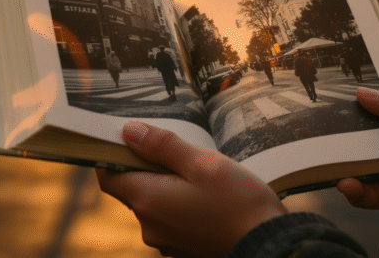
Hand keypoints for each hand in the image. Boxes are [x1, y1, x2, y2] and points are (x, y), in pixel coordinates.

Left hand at [96, 121, 287, 257]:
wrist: (270, 245)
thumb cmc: (239, 203)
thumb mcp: (202, 163)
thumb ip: (161, 146)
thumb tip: (128, 131)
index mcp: (148, 200)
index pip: (109, 175)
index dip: (112, 154)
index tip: (129, 137)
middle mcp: (149, 225)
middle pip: (132, 187)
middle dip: (148, 166)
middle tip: (179, 150)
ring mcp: (166, 240)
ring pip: (154, 202)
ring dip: (167, 184)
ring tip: (200, 173)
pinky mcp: (182, 247)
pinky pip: (170, 218)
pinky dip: (179, 202)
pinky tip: (207, 195)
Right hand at [337, 70, 378, 223]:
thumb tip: (361, 94)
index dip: (359, 82)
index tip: (332, 73)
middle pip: (360, 123)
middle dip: (339, 120)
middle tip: (316, 114)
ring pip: (357, 158)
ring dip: (339, 156)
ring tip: (322, 152)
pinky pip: (366, 192)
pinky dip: (354, 190)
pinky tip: (346, 183)